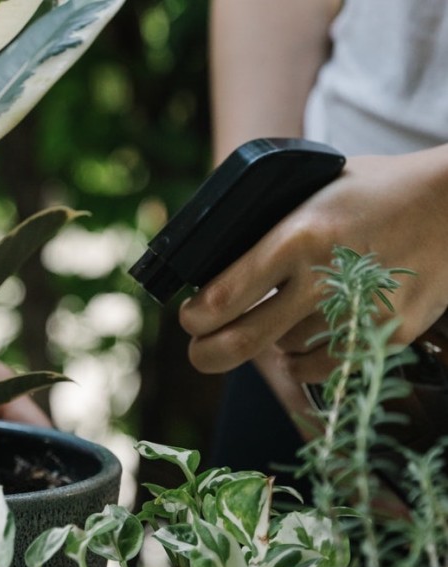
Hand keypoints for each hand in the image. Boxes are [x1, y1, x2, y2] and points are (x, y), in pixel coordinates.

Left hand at [180, 146, 447, 381]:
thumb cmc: (378, 189)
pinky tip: (304, 341)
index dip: (196, 317)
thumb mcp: (312, 188)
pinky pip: (329, 365)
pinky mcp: (390, 333)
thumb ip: (270, 224)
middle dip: (208, 354)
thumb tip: (217, 260)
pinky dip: (308, 360)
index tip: (189, 318)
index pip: (225, 295)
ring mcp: (359, 311)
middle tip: (199, 352)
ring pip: (287, 352)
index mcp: (298, 236)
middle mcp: (325, 278)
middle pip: (244, 340)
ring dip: (271, 344)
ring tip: (275, 321)